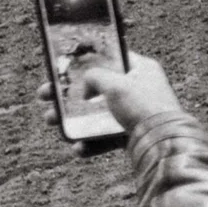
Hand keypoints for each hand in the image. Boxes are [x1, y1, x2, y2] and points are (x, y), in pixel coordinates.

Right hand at [37, 51, 180, 153]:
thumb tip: (85, 84)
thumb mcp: (115, 83)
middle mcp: (139, 88)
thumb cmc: (142, 106)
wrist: (163, 142)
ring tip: (50, 121)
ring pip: (97, 114)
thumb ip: (95, 77)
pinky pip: (106, 136)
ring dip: (72, 118)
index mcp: (142, 68)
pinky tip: (78, 148)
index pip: (111, 58)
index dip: (87, 61)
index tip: (64, 66)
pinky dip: (91, 142)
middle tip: (44, 96)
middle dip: (68, 94)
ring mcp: (136, 112)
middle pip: (97, 88)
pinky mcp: (133, 134)